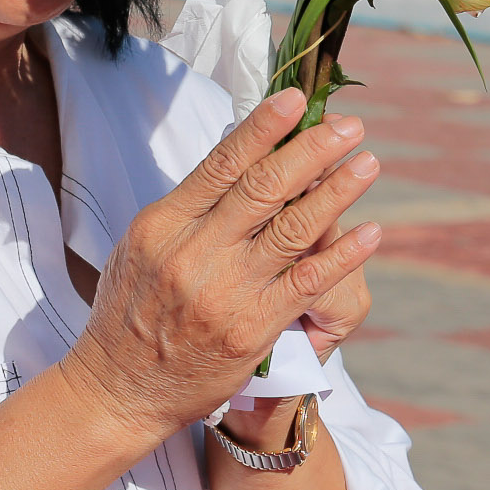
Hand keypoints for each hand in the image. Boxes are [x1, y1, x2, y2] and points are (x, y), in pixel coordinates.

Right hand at [62, 90, 381, 443]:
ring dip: (336, 193)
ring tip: (367, 164)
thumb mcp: (140, 248)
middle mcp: (193, 252)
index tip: (296, 100)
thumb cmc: (128, 314)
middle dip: (311, 150)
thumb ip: (185, 210)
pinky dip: (342, 254)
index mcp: (163, 224)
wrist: (119, 390)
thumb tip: (232, 163)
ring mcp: (224, 292)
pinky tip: (370, 232)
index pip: (221, 163)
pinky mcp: (250, 329)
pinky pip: (306, 283)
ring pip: (291, 229)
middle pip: (263, 187)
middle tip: (349, 126)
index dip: (263, 128)